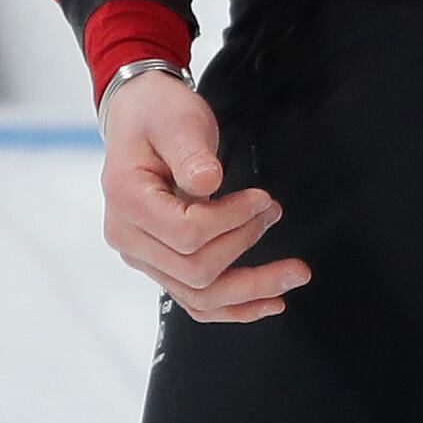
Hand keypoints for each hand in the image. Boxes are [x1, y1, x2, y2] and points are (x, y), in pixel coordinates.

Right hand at [99, 71, 307, 322]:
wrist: (141, 118)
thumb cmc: (158, 115)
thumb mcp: (177, 121)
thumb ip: (191, 152)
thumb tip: (207, 182)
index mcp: (127, 202)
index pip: (187, 234)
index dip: (233, 220)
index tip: (262, 198)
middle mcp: (129, 238)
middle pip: (196, 273)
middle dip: (246, 246)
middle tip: (273, 213)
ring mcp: (144, 256)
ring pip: (199, 296)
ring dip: (252, 290)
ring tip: (294, 274)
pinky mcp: (162, 264)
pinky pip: (197, 300)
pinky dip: (235, 307)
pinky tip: (269, 302)